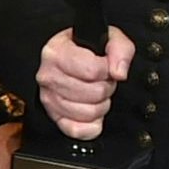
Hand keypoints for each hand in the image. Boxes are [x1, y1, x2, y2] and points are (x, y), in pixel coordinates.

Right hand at [36, 27, 135, 141]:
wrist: (70, 59)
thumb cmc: (86, 50)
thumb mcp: (109, 38)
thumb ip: (120, 49)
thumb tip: (119, 72)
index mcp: (56, 53)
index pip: (92, 71)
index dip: (108, 70)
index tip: (106, 66)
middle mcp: (48, 76)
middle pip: (93, 93)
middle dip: (106, 88)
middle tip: (102, 81)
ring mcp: (49, 99)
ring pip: (88, 113)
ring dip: (101, 105)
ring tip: (96, 93)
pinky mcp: (54, 118)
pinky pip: (77, 130)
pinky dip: (91, 125)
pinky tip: (92, 111)